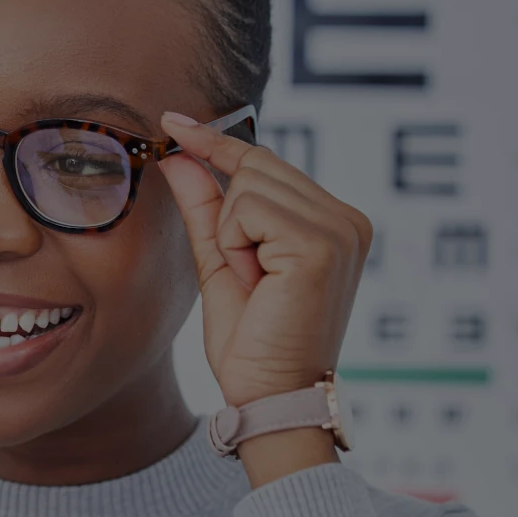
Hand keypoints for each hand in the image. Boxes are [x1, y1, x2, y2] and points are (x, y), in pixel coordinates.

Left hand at [155, 112, 370, 408]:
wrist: (269, 395)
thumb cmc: (251, 342)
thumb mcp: (220, 263)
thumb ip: (205, 208)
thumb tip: (178, 154)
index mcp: (332, 221)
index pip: (265, 162)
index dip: (216, 141)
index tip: (171, 121)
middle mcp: (346, 218)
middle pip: (255, 167)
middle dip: (229, 219)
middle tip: (248, 277)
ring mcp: (340, 226)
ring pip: (248, 186)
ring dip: (232, 237)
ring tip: (257, 284)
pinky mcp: (324, 242)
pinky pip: (250, 210)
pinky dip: (237, 246)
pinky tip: (259, 281)